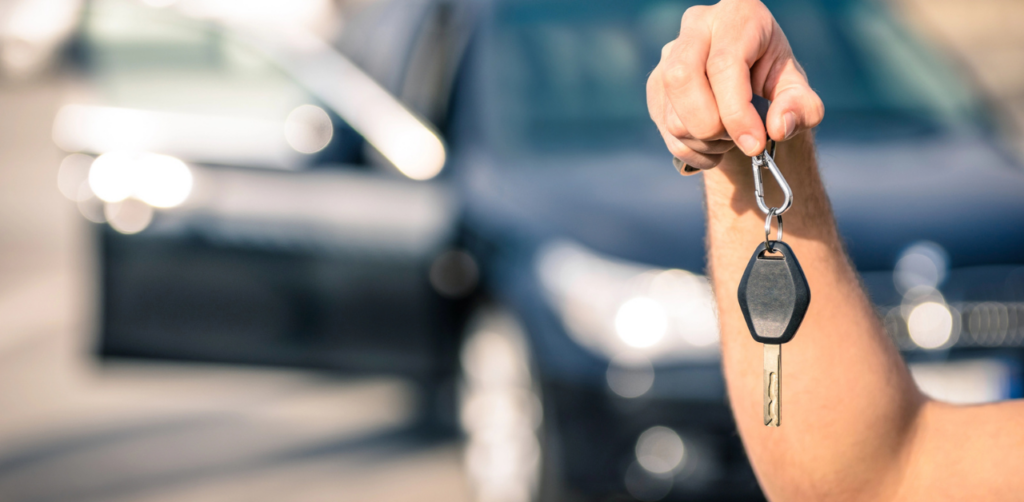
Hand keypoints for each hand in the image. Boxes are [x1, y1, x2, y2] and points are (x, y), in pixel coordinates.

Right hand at [647, 0, 823, 170]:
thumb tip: (778, 127)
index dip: (736, 112)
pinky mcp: (655, 84)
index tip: (754, 144)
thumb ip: (802, 108)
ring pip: (672, 114)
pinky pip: (666, 131)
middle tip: (738, 140)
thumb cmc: (773, 81)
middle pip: (682, 78)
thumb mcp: (797, 91)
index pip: (724, 64)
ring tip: (730, 138)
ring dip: (705, 142)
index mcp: (738, 15)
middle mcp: (696, 26)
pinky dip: (693, 150)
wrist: (746, 84)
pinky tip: (714, 144)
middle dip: (710, 126)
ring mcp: (669, 55)